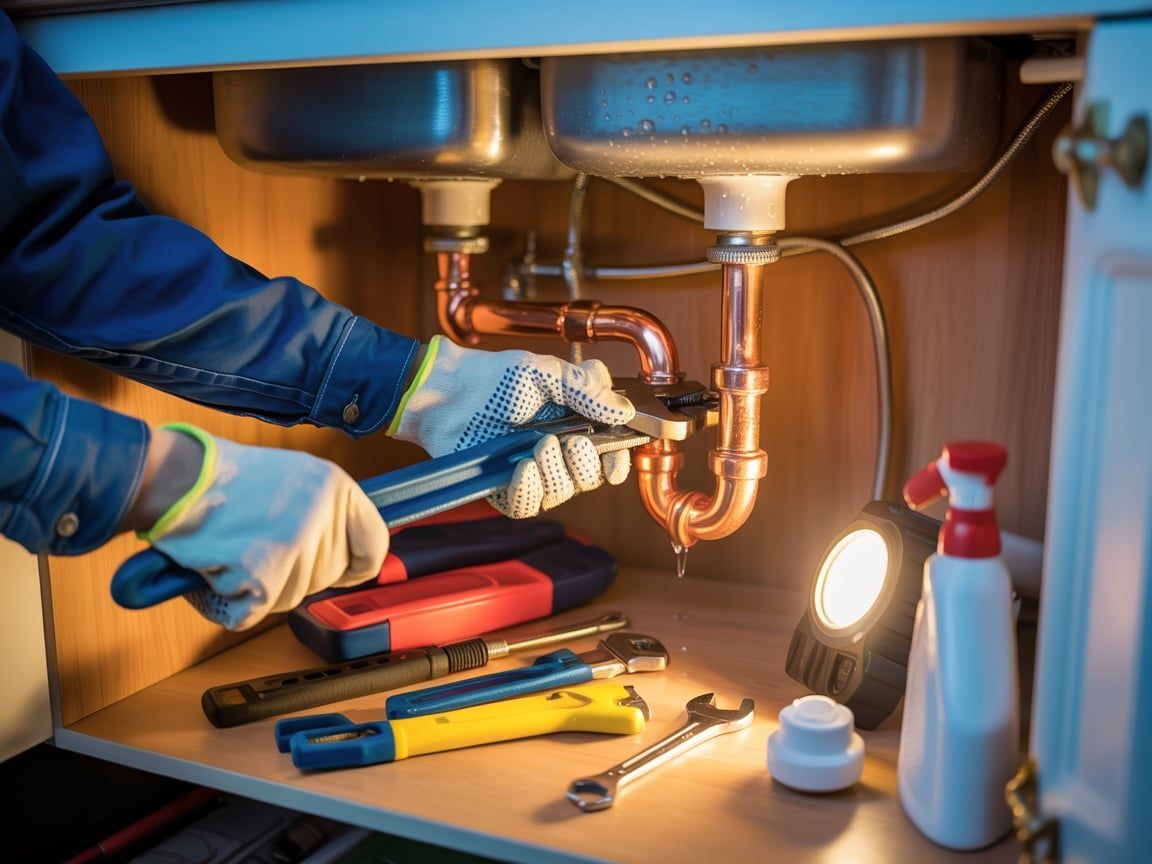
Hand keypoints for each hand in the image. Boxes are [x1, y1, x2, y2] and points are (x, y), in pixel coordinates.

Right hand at [127, 424, 388, 629]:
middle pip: (328, 577)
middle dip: (297, 573)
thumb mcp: (297, 476)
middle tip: (262, 546)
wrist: (179, 479)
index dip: (360, 565)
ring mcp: (297, 547)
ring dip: (263, 586)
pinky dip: (236, 602)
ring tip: (239, 549)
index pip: (374, 545)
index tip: (349, 570)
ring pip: (292, 597)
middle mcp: (324, 516)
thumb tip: (349, 551)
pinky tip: (224, 570)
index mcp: (338, 487)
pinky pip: (257, 613)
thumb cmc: (228, 478)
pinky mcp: (265, 575)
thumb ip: (328, 511)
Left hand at [388, 336, 635, 517]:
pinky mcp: (506, 490)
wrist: (451, 391)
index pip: (610, 457)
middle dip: (586, 465)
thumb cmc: (498, 378)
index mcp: (577, 426)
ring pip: (561, 494)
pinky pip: (527, 506)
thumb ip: (588, 389)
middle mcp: (558, 455)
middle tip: (569, 441)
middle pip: (590, 481)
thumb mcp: (547, 373)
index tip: (614, 460)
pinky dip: (529, 491)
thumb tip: (625, 411)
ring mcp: (532, 474)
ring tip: (537, 447)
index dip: (617, 463)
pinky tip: (522, 469)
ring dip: (555, 474)